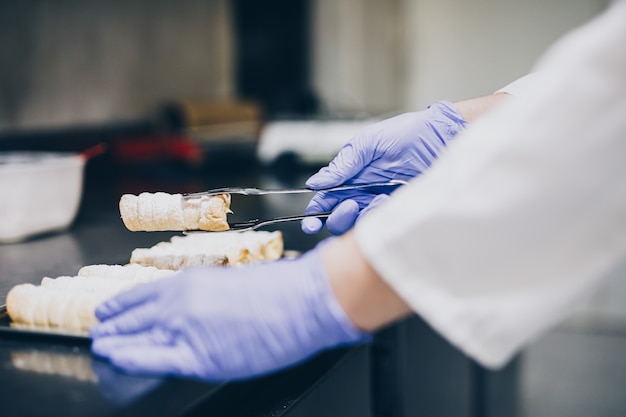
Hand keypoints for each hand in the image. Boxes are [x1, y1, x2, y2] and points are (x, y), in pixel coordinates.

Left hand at [90, 246, 366, 380]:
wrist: (304, 300)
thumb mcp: (234, 282)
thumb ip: (206, 294)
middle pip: (135, 314)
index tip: (108, 308)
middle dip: (112, 322)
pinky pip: (152, 357)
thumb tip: (193, 308)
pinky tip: (113, 354)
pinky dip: (129, 356)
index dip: (121, 303)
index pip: (143, 293)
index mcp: (191, 281)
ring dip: (114, 338)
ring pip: (136, 335)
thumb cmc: (280, 290)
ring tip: (100, 341)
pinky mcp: (198, 355)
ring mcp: (186, 328)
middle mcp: (181, 301)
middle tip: (98, 326)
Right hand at [302, 100, 466, 234]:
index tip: (311, 222)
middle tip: (342, 209)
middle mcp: (364, 192)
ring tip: (365, 203)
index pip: (327, 198)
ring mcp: (381, 203)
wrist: (444, 138)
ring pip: (357, 224)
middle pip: (338, 217)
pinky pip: (380, 223)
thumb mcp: (369, 143)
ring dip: (356, 217)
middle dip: (334, 219)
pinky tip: (384, 202)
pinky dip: (377, 216)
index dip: (316, 212)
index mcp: (352, 175)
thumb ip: (343, 164)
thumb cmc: (409, 134)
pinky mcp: (399, 211)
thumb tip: (315, 182)